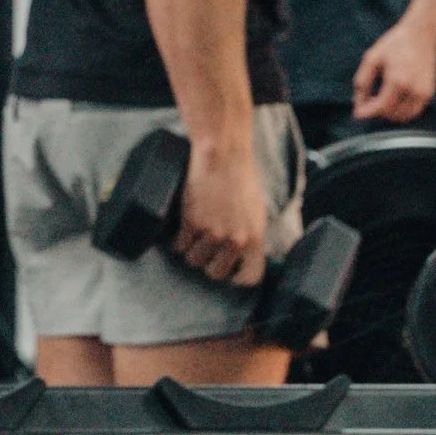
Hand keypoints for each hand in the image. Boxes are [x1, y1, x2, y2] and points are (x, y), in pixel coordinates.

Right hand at [176, 136, 267, 289]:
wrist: (223, 156)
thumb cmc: (242, 179)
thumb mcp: (257, 212)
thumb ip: (252, 236)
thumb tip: (246, 255)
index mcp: (255, 238)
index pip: (250, 278)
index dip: (237, 278)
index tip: (230, 271)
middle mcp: (234, 240)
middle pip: (216, 273)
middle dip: (209, 264)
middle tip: (207, 250)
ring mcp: (211, 233)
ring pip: (194, 261)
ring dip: (191, 251)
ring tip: (194, 237)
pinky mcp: (191, 223)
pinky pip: (179, 246)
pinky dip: (178, 240)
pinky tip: (182, 230)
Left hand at [352, 19, 435, 125]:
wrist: (421, 34)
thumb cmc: (394, 44)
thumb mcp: (371, 59)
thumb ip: (363, 82)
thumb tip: (357, 105)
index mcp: (397, 80)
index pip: (380, 107)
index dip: (367, 112)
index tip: (357, 113)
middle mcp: (413, 89)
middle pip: (390, 114)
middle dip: (376, 112)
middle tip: (368, 102)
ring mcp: (423, 92)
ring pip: (403, 116)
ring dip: (389, 114)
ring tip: (380, 100)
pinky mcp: (429, 93)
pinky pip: (413, 112)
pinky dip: (402, 111)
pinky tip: (393, 100)